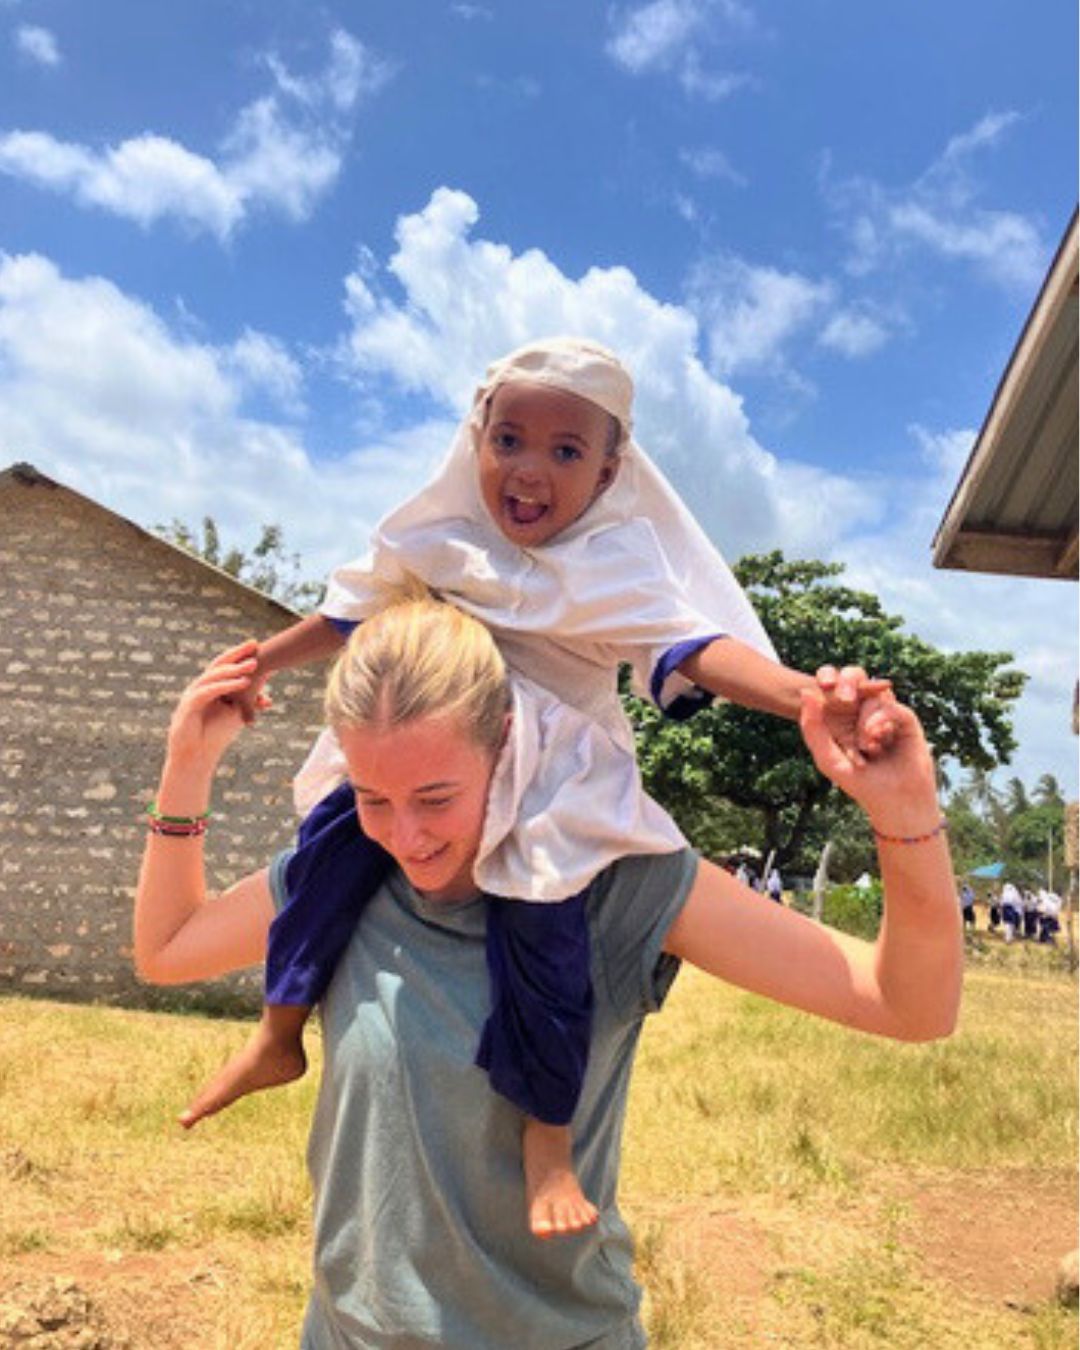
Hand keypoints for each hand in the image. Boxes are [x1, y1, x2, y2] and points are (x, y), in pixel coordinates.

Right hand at [166, 640, 271, 770]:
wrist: (196, 757)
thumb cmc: (215, 736)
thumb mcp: (237, 714)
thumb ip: (249, 699)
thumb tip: (267, 686)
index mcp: (210, 686)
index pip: (226, 665)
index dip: (240, 655)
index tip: (258, 645)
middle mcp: (200, 686)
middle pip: (219, 665)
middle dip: (237, 654)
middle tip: (255, 645)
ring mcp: (192, 694)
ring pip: (213, 676)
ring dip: (234, 670)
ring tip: (253, 665)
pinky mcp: (189, 706)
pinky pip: (208, 691)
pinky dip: (225, 686)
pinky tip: (241, 683)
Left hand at [800, 685, 938, 830]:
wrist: (893, 802)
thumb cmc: (860, 782)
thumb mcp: (827, 758)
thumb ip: (812, 728)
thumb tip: (805, 691)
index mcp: (843, 716)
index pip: (832, 685)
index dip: (827, 677)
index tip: (823, 684)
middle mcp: (865, 710)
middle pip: (854, 676)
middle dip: (846, 681)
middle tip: (843, 698)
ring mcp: (886, 712)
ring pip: (872, 694)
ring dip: (864, 720)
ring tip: (867, 746)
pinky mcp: (905, 719)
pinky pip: (889, 706)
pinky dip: (878, 721)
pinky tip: (878, 740)